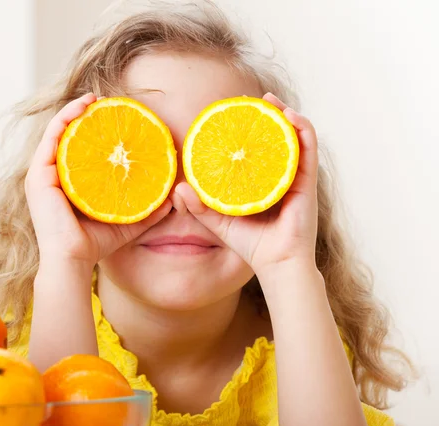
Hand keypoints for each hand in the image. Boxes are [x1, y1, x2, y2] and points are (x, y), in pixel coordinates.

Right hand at [25, 93, 171, 266]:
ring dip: (74, 110)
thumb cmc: (95, 243)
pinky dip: (65, 119)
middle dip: (84, 115)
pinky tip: (82, 108)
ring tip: (94, 98)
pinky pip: (51, 138)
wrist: (73, 260)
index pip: (79, 149)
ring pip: (57, 131)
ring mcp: (43, 174)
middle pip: (67, 136)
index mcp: (68, 183)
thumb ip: (147, 211)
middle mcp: (53, 175)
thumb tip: (173, 200)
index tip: (115, 117)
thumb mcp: (127, 221)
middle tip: (106, 102)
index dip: (93, 129)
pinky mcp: (38, 175)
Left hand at [176, 93, 318, 275]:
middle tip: (249, 101)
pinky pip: (308, 149)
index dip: (247, 130)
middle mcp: (280, 175)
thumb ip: (199, 206)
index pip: (256, 149)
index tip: (231, 114)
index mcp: (261, 182)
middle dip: (265, 115)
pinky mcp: (307, 181)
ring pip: (294, 136)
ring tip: (269, 100)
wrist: (276, 264)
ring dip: (285, 114)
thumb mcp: (219, 222)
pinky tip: (289, 116)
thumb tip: (178, 189)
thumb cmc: (251, 245)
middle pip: (275, 137)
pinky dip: (302, 129)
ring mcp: (295, 177)